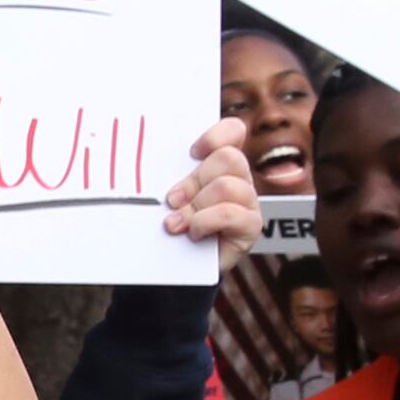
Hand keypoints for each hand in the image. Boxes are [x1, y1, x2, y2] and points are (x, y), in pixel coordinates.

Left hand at [161, 118, 262, 264]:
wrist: (177, 268)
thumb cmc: (172, 226)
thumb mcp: (168, 197)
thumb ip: (170, 176)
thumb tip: (147, 166)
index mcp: (220, 164)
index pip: (233, 131)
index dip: (215, 135)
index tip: (191, 152)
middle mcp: (239, 178)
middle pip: (228, 158)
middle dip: (194, 180)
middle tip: (172, 200)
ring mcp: (248, 202)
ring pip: (228, 185)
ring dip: (196, 206)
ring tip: (176, 223)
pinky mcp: (251, 226)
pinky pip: (231, 213)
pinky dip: (205, 222)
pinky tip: (193, 233)